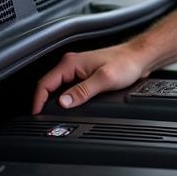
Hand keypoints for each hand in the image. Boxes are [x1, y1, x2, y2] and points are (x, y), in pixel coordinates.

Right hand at [31, 42, 151, 113]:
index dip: (37, 101)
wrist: (140, 58)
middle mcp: (72, 64)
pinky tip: (70, 105)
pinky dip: (66, 98)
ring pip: (59, 87)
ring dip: (55, 100)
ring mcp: (79, 69)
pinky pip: (69, 88)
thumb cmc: (126, 63)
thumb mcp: (104, 79)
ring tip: (53, 114)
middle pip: (49, 86)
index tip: (36, 114)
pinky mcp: (86, 75)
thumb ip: (82, 91)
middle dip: (44, 102)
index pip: (44, 83)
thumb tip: (64, 103)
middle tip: (43, 118)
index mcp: (71, 63)